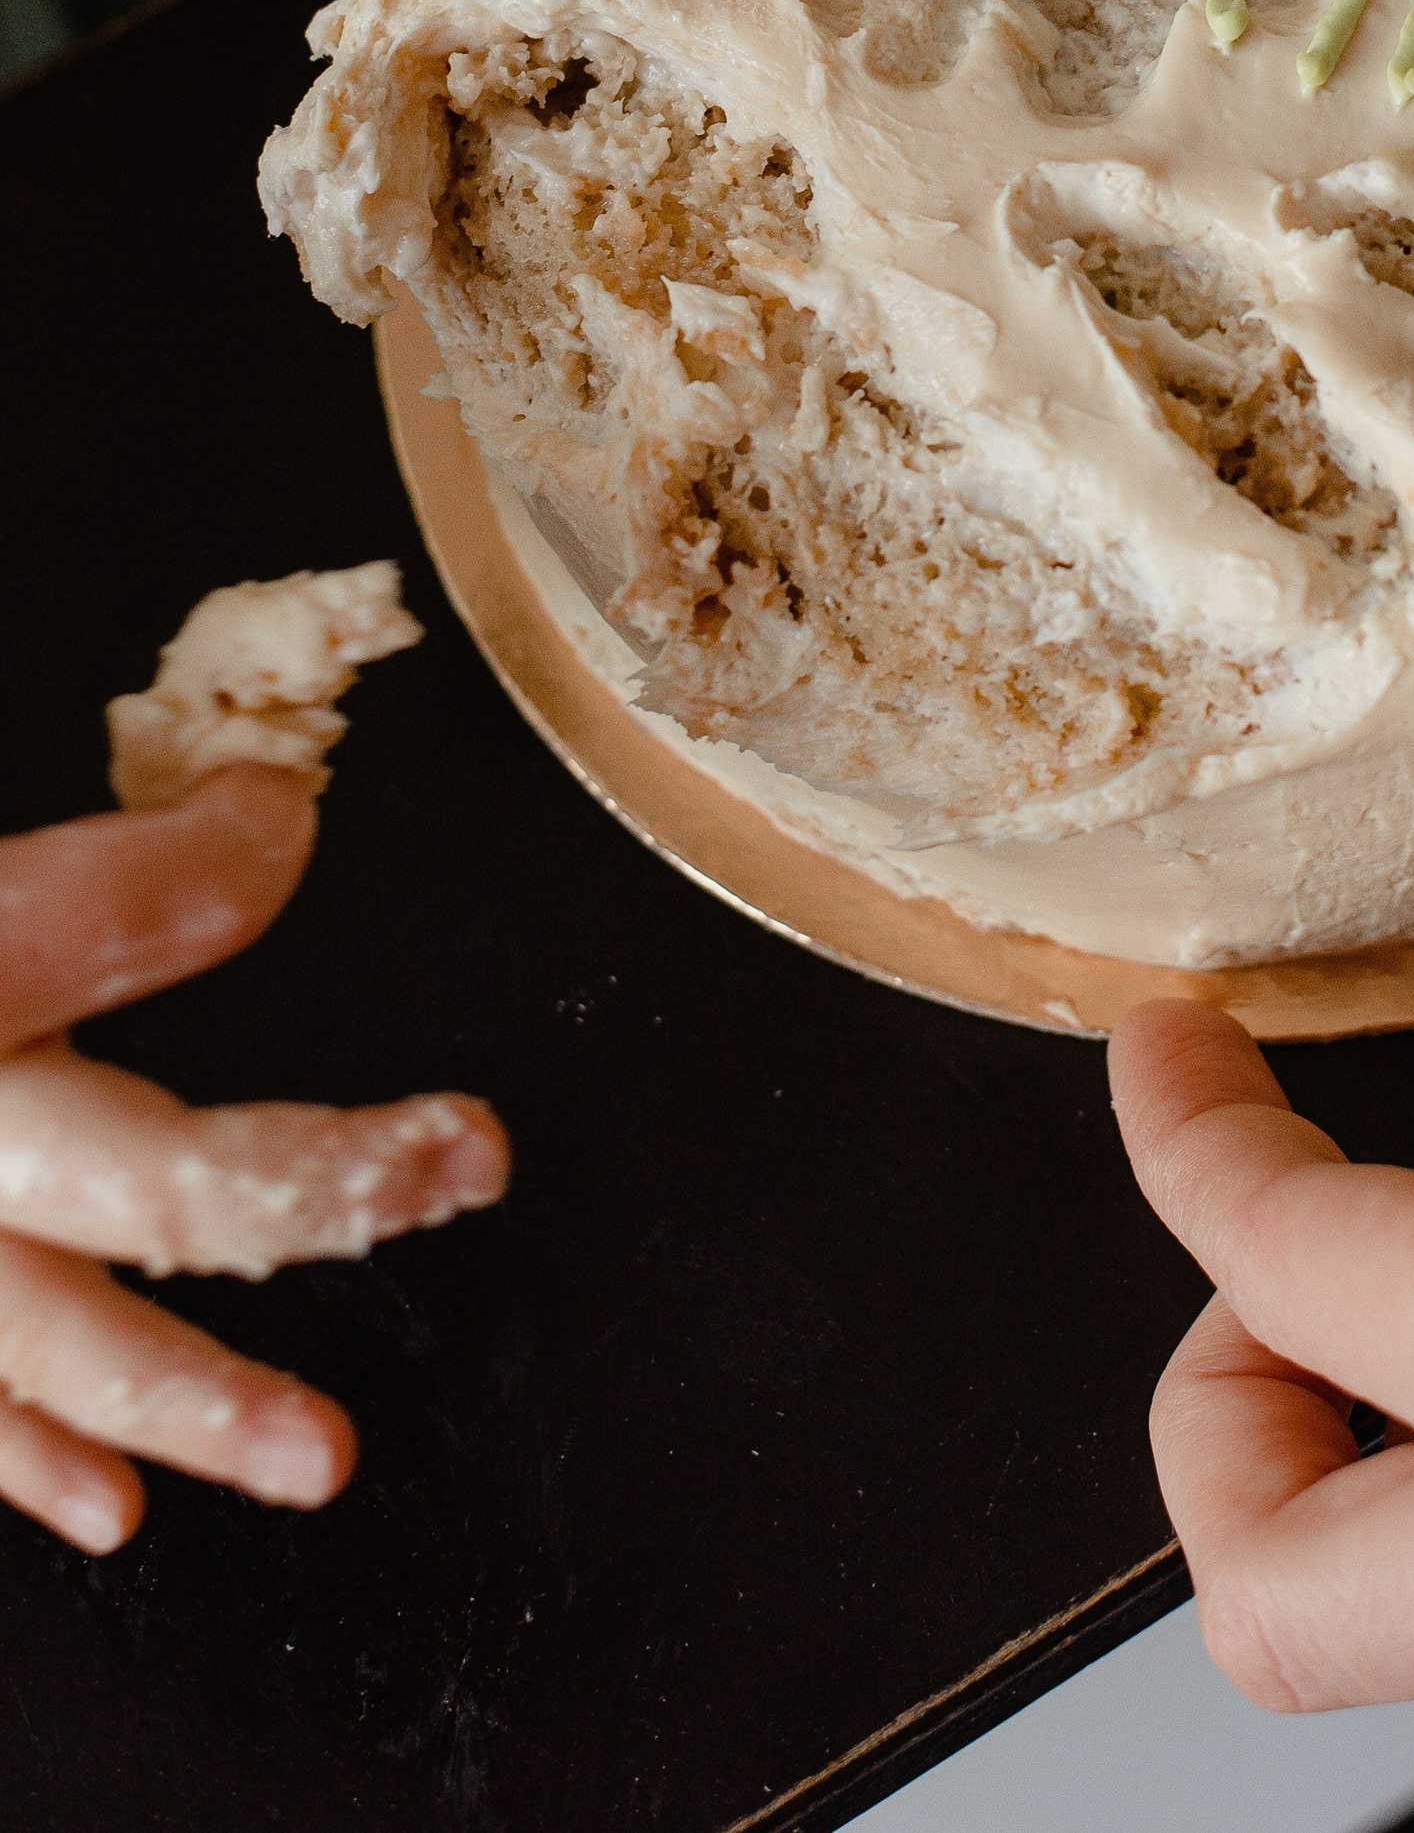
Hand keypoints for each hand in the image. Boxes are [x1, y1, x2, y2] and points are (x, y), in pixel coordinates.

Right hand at [0, 769, 507, 1555]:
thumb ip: (96, 881)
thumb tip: (273, 816)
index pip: (102, 929)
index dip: (223, 875)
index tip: (292, 826)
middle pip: (155, 1185)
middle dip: (322, 1188)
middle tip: (459, 1166)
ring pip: (56, 1355)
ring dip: (195, 1406)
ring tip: (320, 1457)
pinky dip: (27, 1466)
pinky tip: (110, 1507)